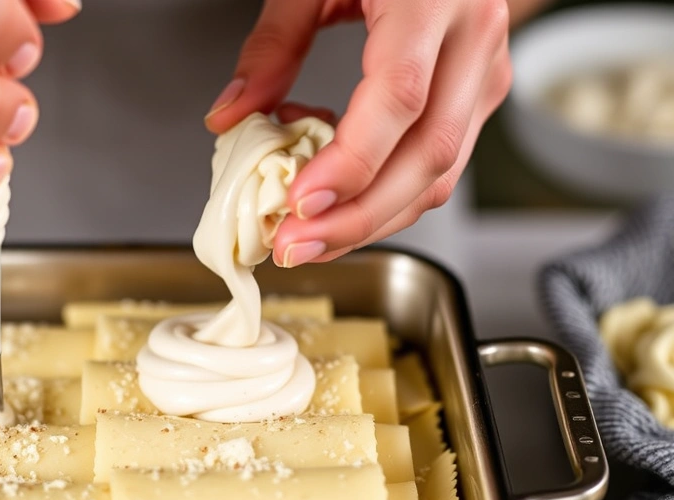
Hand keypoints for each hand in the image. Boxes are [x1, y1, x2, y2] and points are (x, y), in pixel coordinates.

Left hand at [205, 0, 511, 266]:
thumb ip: (273, 45)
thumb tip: (230, 115)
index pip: (399, 98)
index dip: (351, 161)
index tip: (301, 202)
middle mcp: (473, 39)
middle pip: (429, 154)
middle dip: (359, 216)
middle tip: (295, 245)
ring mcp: (485, 70)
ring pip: (442, 173)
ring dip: (373, 219)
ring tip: (309, 239)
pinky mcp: (479, 93)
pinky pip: (440, 164)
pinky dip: (388, 194)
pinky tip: (340, 202)